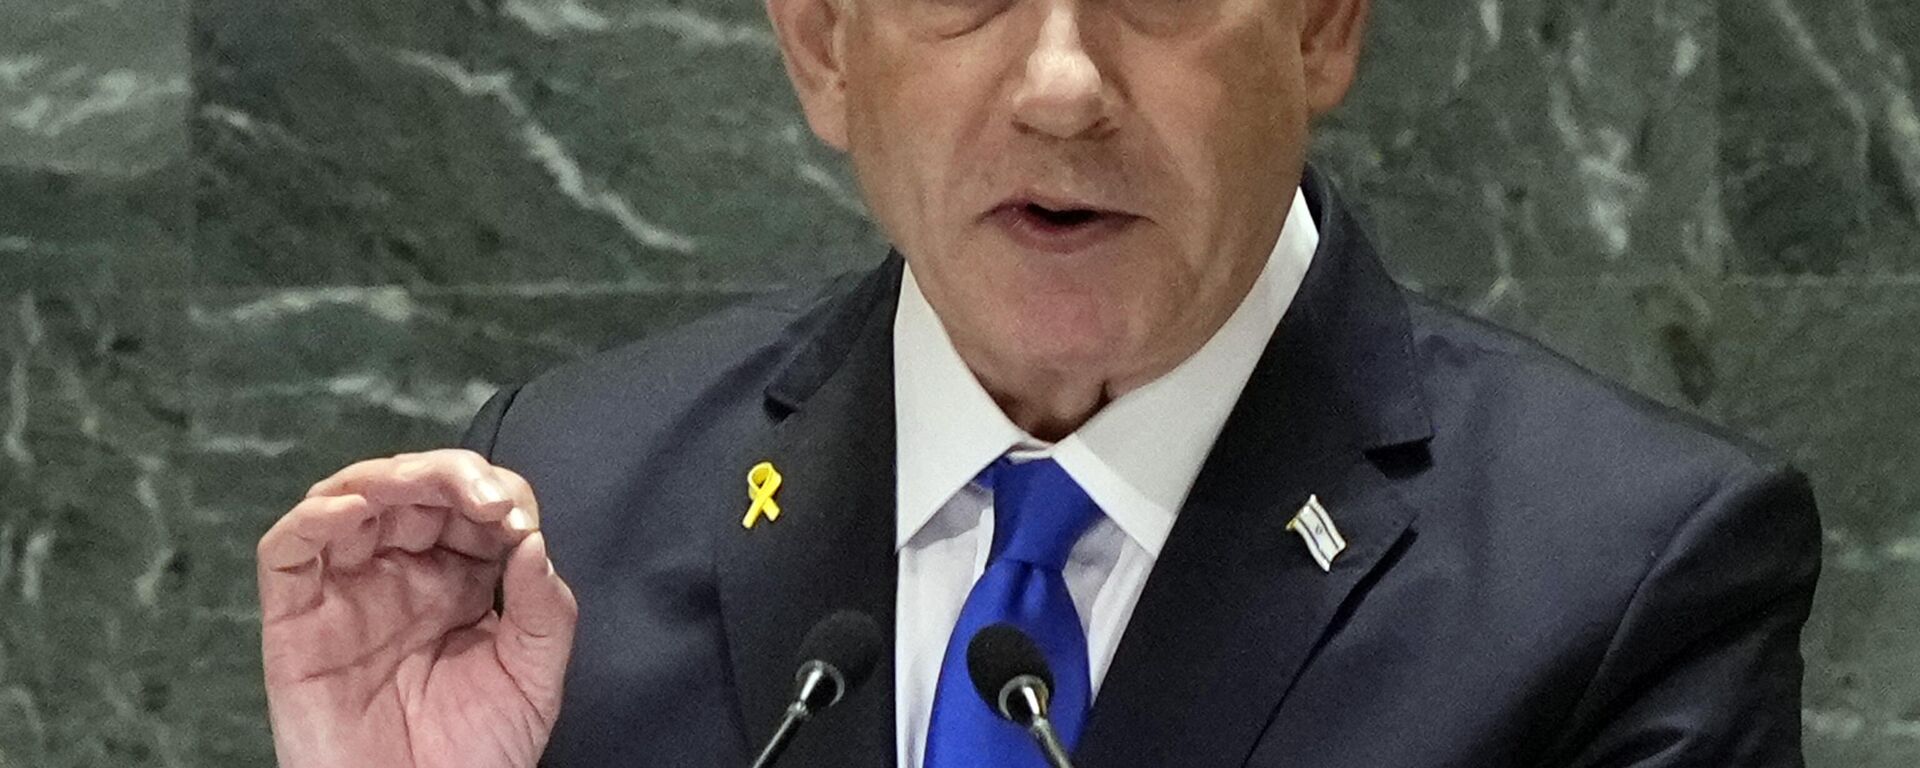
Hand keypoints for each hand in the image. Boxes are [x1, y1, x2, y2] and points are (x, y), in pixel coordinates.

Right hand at [257, 449, 577, 767]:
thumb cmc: (475, 755)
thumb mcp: (533, 678)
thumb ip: (543, 608)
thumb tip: (533, 540)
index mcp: (459, 578)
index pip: (470, 503)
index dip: (496, 492)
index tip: (519, 520)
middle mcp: (400, 574)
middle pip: (411, 487)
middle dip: (449, 475)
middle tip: (486, 499)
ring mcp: (345, 591)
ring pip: (348, 499)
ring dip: (387, 477)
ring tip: (427, 486)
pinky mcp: (296, 620)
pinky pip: (287, 550)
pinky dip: (314, 518)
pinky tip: (354, 510)